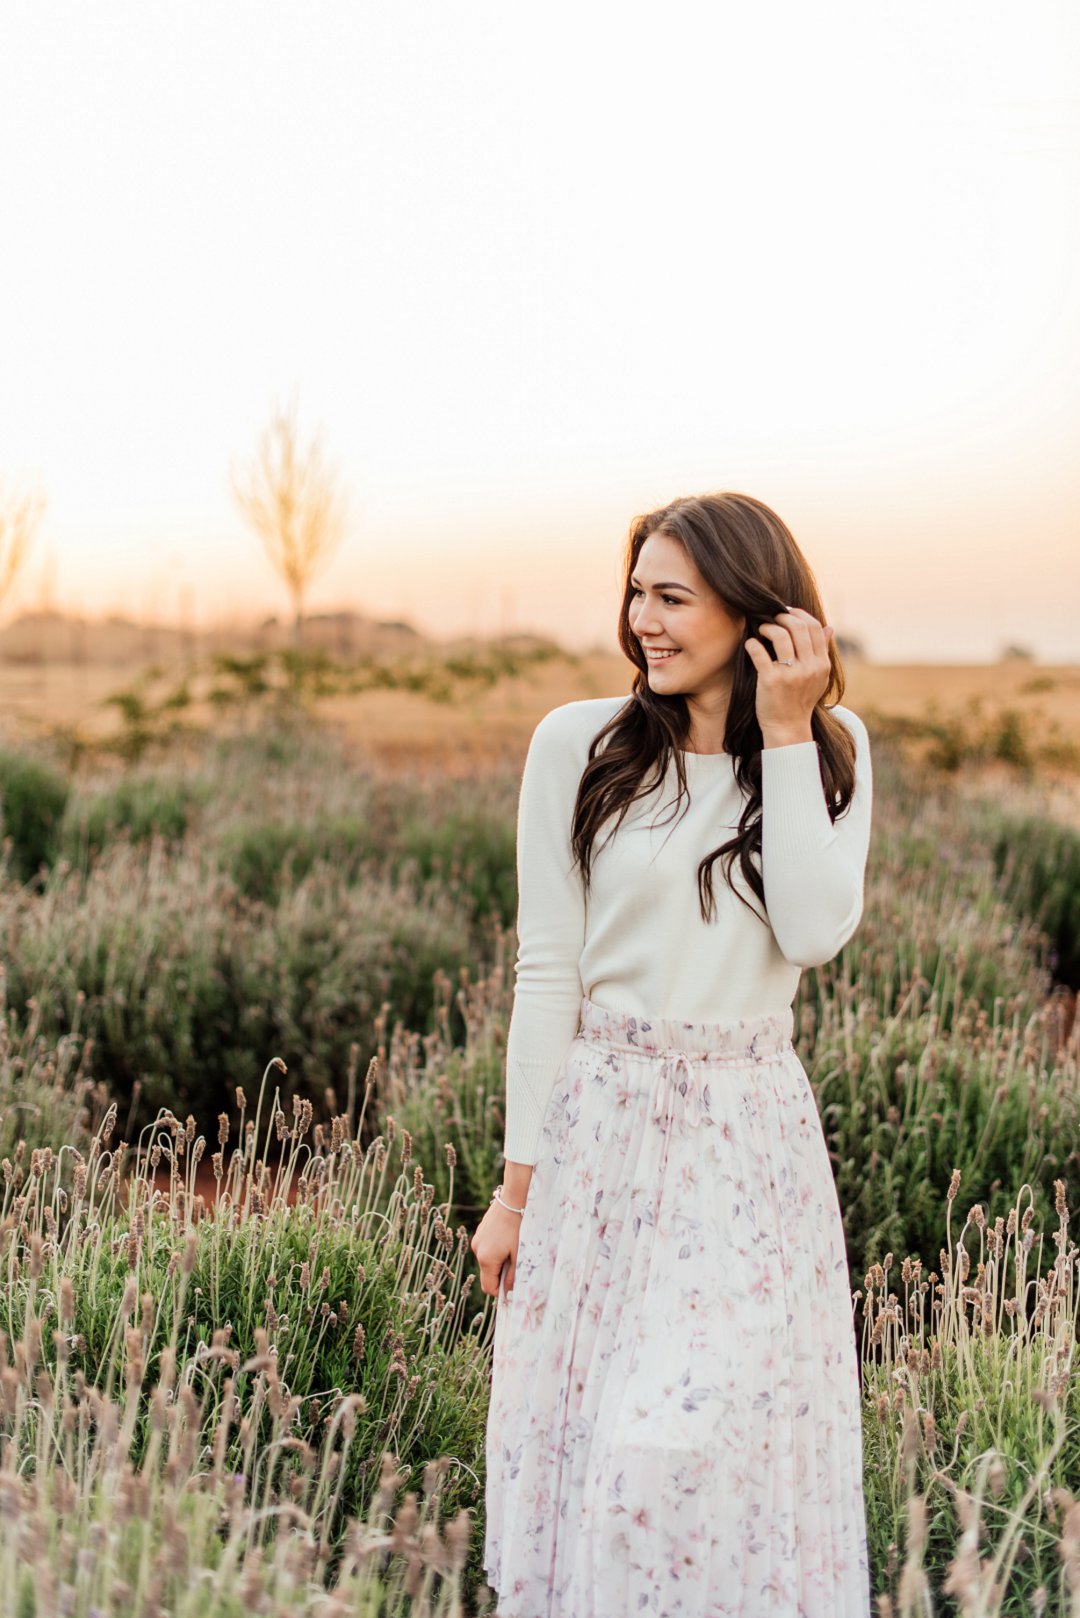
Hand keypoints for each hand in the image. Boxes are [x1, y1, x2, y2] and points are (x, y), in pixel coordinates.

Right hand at [470, 1199, 522, 1297]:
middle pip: (487, 1274)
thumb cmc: (519, 1228)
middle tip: (516, 1265)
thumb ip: (513, 1277)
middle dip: (500, 1275)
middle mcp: (477, 1250)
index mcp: (486, 1259)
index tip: (512, 1288)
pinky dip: (495, 1250)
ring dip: (498, 1261)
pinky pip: (486, 1248)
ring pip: (487, 1261)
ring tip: (513, 1249)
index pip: (489, 1287)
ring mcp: (477, 1240)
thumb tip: (508, 1292)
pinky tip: (507, 1239)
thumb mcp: (519, 1255)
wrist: (514, 1199)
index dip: (500, 1292)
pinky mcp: (480, 1231)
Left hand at [744, 606, 833, 741]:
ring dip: (768, 627)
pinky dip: (752, 643)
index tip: (788, 612)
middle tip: (772, 616)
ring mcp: (791, 674)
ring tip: (761, 629)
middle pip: (798, 627)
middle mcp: (809, 668)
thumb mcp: (819, 678)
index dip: (800, 614)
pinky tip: (751, 644)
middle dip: (783, 616)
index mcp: (822, 664)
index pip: (815, 627)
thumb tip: (829, 628)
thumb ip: (823, 652)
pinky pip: (759, 652)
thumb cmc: (801, 700)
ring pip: (781, 636)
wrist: (788, 727)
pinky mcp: (771, 681)